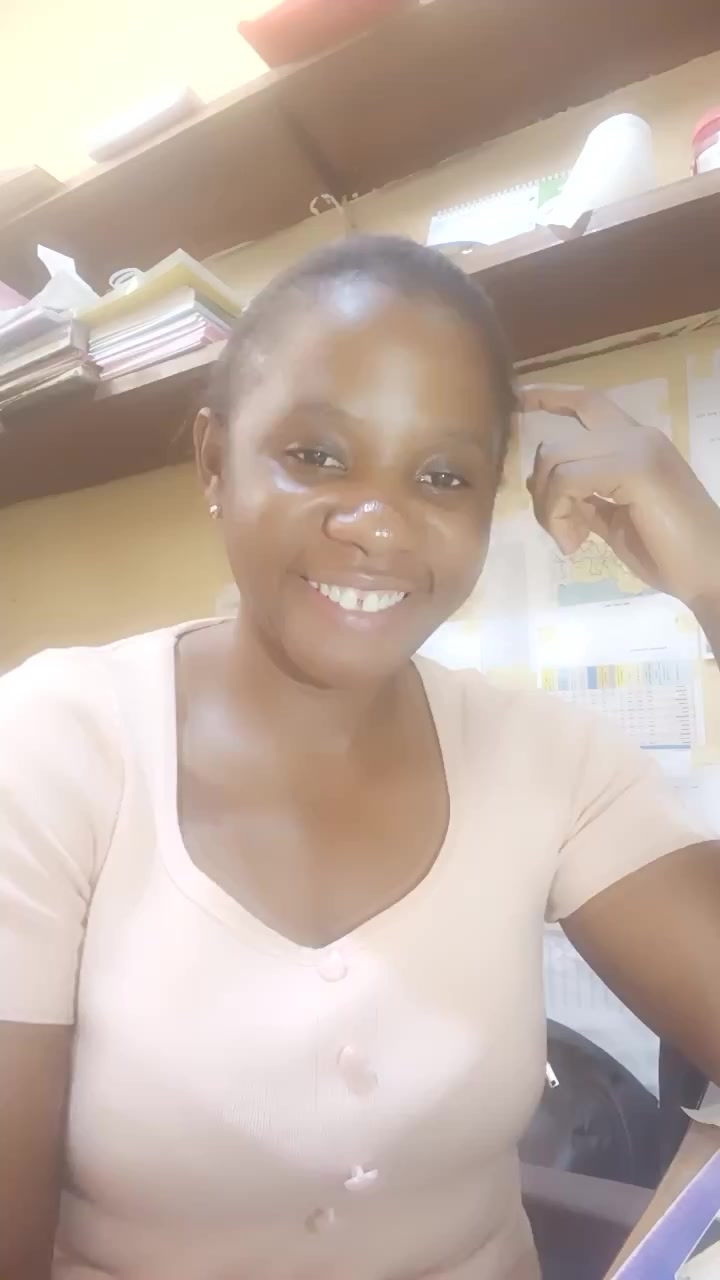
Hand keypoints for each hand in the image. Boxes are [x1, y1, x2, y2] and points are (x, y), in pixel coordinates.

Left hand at [518, 384, 719, 607]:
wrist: (710, 570)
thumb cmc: (668, 551)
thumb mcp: (614, 520)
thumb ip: (584, 498)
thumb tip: (542, 486)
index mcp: (635, 443)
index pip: (587, 403)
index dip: (550, 395)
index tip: (518, 396)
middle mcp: (636, 435)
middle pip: (555, 443)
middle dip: (540, 491)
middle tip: (560, 532)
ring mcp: (637, 447)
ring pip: (555, 460)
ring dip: (549, 509)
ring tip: (571, 541)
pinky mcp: (635, 467)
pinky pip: (568, 479)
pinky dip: (559, 514)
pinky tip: (576, 543)